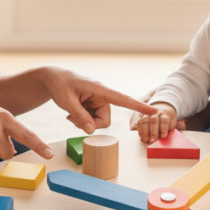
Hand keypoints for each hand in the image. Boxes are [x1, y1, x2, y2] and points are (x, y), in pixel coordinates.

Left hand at [39, 67, 155, 134]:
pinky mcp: (94, 106)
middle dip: (90, 123)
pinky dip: (82, 121)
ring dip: (84, 122)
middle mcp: (103, 96)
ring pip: (99, 122)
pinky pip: (93, 121)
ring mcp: (99, 102)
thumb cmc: (60, 85)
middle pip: (105, 120)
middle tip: (72, 117)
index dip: (138, 106)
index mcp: (100, 89)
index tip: (155, 111)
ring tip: (71, 113)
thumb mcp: (67, 101)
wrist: (54, 79)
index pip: (123, 99)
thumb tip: (92, 131)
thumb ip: (80, 116)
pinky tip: (72, 113)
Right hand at [131, 103, 178, 142]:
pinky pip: (139, 121)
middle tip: (152, 140)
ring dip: (144, 131)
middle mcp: (157, 112)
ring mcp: (149, 113)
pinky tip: (141, 136)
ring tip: (145, 140)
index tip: (163, 136)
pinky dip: (139, 129)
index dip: (163, 128)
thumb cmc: (168, 123)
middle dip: (152, 131)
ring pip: (145, 120)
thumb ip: (167, 131)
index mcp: (166, 115)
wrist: (163, 112)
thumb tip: (162, 138)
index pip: (164, 120)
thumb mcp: (171, 126)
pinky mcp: (142, 114)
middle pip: (154, 119)